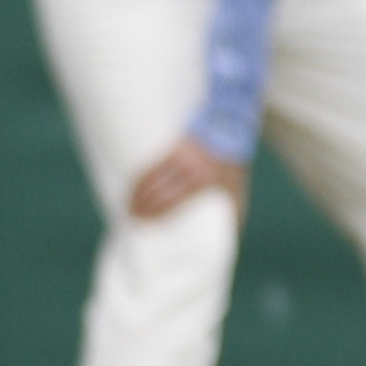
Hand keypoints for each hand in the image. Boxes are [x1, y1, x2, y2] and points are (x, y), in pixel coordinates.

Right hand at [126, 137, 250, 222]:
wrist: (230, 128)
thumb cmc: (233, 164)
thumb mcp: (237, 189)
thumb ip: (234, 212)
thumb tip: (232, 238)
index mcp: (201, 181)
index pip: (171, 201)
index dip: (155, 213)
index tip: (144, 224)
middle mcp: (187, 168)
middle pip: (155, 190)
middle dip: (141, 205)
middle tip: (131, 219)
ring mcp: (178, 156)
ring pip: (149, 176)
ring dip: (135, 192)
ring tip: (128, 205)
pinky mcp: (172, 147)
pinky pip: (150, 164)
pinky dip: (139, 177)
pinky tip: (132, 186)